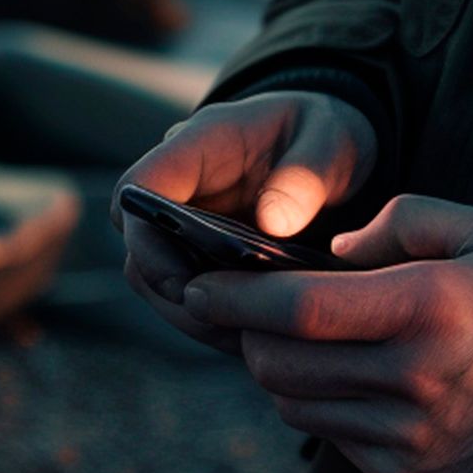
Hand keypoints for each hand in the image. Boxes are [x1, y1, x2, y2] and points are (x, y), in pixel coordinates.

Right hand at [116, 89, 374, 350]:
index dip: (146, 238)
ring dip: (199, 316)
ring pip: (162, 285)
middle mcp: (181, 189)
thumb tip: (272, 225)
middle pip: (140, 251)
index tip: (183, 282)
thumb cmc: (328, 132)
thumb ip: (307, 175)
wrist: (335, 150)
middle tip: (232, 325)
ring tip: (254, 339)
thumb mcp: (331, 140)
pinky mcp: (207, 260)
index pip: (138, 188)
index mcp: (198, 144)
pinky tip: (263, 339)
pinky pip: (196, 299)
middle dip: (175, 294)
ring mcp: (188, 228)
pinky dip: (222, 322)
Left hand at [183, 196, 472, 472]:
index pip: (297, 307)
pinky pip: (336, 443)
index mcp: (430, 308)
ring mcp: (413, 440)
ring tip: (304, 347)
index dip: (234, 297)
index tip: (202, 285)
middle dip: (248, 337)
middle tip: (245, 314)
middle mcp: (416, 380)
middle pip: (281, 364)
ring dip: (285, 375)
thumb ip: (407, 220)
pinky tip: (355, 384)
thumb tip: (331, 253)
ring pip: (298, 407)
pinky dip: (329, 410)